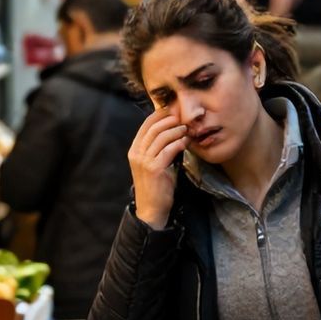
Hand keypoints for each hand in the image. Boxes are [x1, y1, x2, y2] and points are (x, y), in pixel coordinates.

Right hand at [128, 108, 188, 229]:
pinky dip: (179, 143)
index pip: (145, 125)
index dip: (159, 115)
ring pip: (161, 137)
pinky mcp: (154, 168)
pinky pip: (168, 149)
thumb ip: (157, 148)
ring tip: (186, 129)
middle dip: (169, 120)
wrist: (151, 209)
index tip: (173, 110)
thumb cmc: (155, 186)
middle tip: (182, 118)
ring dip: (176, 130)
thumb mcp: (153, 163)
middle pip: (153, 128)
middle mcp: (136, 153)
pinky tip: (186, 142)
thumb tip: (172, 131)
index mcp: (134, 150)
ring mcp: (144, 161)